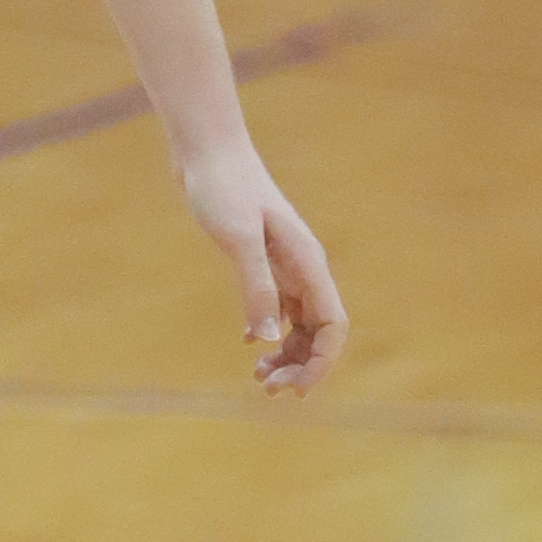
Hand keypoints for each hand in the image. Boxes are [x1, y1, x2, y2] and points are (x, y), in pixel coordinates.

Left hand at [179, 141, 346, 395]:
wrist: (207, 151)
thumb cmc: (223, 187)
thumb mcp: (238, 239)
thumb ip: (256, 286)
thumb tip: (267, 339)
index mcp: (308, 264)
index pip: (333, 326)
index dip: (322, 363)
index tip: (296, 390)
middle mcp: (303, 267)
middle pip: (319, 331)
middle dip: (301, 365)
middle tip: (267, 389)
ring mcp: (284, 264)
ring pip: (299, 322)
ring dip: (285, 353)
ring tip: (258, 376)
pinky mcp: (262, 259)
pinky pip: (278, 307)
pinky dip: (268, 331)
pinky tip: (248, 344)